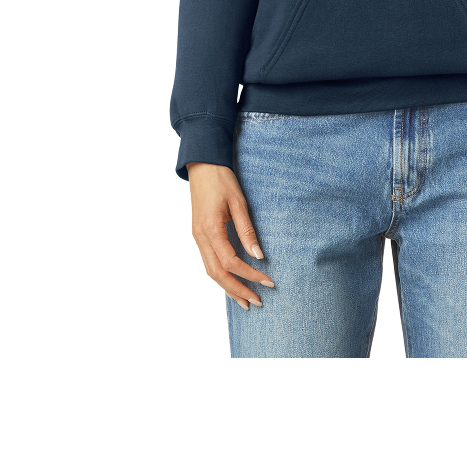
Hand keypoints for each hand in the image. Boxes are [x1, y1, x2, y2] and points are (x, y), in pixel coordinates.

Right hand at [186, 162, 273, 309]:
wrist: (202, 165)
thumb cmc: (221, 179)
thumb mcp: (238, 202)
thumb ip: (247, 230)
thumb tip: (259, 256)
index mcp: (210, 230)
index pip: (231, 262)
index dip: (250, 275)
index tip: (268, 281)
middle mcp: (200, 238)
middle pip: (218, 274)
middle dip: (238, 290)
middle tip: (257, 302)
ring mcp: (197, 238)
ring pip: (210, 271)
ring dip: (227, 288)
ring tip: (245, 301)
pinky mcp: (199, 235)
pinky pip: (208, 262)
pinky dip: (220, 276)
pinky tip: (231, 282)